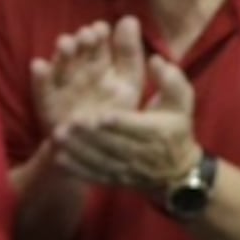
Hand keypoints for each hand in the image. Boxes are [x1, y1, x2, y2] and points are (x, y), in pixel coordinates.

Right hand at [30, 17, 149, 135]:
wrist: (98, 149)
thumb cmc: (116, 113)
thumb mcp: (129, 83)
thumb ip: (130, 54)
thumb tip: (129, 18)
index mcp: (99, 63)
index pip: (97, 41)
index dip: (98, 33)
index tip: (102, 29)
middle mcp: (79, 70)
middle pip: (77, 49)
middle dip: (80, 40)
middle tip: (87, 36)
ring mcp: (62, 85)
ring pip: (59, 63)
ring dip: (61, 53)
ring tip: (66, 45)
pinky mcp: (48, 103)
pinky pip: (41, 88)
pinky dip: (39, 77)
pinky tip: (39, 65)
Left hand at [54, 53, 201, 195]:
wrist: (178, 171)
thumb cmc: (176, 130)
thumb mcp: (181, 103)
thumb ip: (170, 80)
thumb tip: (155, 59)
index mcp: (157, 132)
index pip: (136, 127)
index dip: (118, 122)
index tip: (100, 115)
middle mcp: (142, 153)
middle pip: (114, 144)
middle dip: (91, 134)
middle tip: (70, 121)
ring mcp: (127, 169)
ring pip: (101, 159)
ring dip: (78, 149)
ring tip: (59, 135)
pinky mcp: (115, 180)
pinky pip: (94, 175)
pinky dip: (77, 168)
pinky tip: (59, 157)